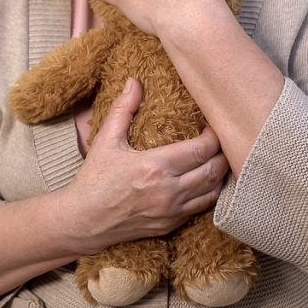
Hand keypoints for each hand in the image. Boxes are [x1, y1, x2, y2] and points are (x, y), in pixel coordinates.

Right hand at [59, 78, 228, 254]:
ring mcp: (171, 212)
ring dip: (220, 175)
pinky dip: (209, 193)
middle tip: (224, 140)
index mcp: (155, 166)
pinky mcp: (170, 226)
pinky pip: (201, 208)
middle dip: (223, 154)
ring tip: (220, 159)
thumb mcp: (105, 140)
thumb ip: (123, 109)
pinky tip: (207, 181)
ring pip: (213, 192)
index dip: (215, 136)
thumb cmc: (93, 179)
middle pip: (214, 170)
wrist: (83, 222)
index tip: (214, 126)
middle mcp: (168, 191)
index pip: (201, 149)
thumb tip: (135, 81)